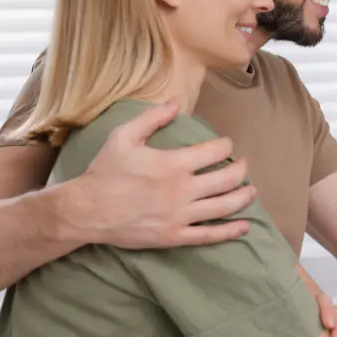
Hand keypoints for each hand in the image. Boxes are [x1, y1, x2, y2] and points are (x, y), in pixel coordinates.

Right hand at [68, 99, 255, 247]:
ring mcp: (180, 215)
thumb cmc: (105, 172)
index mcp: (173, 164)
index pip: (214, 151)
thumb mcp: (123, 137)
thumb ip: (152, 117)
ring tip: (251, 191)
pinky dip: (231, 231)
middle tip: (243, 165)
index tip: (226, 145)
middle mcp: (182, 190)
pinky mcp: (175, 236)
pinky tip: (245, 227)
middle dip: (240, 169)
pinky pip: (209, 235)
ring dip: (243, 197)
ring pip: (224, 206)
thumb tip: (176, 101)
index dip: (226, 145)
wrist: (85, 210)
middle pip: (227, 179)